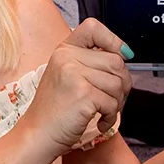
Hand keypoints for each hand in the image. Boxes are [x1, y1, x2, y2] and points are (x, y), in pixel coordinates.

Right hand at [19, 18, 132, 155]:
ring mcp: (74, 75)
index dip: (113, 39)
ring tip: (103, 111)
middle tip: (115, 98)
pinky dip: (111, 116)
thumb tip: (126, 54)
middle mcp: (67, 58)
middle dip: (123, 82)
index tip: (122, 54)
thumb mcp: (67, 75)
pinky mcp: (83, 95)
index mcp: (64, 50)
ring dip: (117, 102)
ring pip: (118, 83)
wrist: (37, 136)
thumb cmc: (55, 110)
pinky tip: (100, 121)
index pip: (93, 27)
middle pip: (116, 61)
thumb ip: (90, 62)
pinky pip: (113, 102)